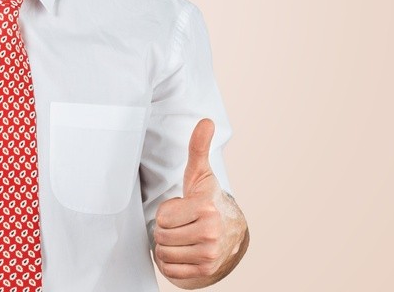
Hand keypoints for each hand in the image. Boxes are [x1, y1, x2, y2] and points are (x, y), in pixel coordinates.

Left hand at [153, 119, 247, 287]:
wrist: (231, 231)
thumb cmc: (209, 199)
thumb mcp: (201, 174)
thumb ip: (198, 147)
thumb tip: (206, 121)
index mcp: (206, 209)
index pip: (162, 217)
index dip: (166, 211)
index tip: (180, 207)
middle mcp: (211, 234)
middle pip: (161, 237)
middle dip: (165, 229)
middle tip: (180, 223)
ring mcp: (209, 256)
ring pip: (164, 254)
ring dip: (166, 246)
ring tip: (181, 235)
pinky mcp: (205, 272)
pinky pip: (171, 271)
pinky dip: (171, 263)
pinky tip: (182, 250)